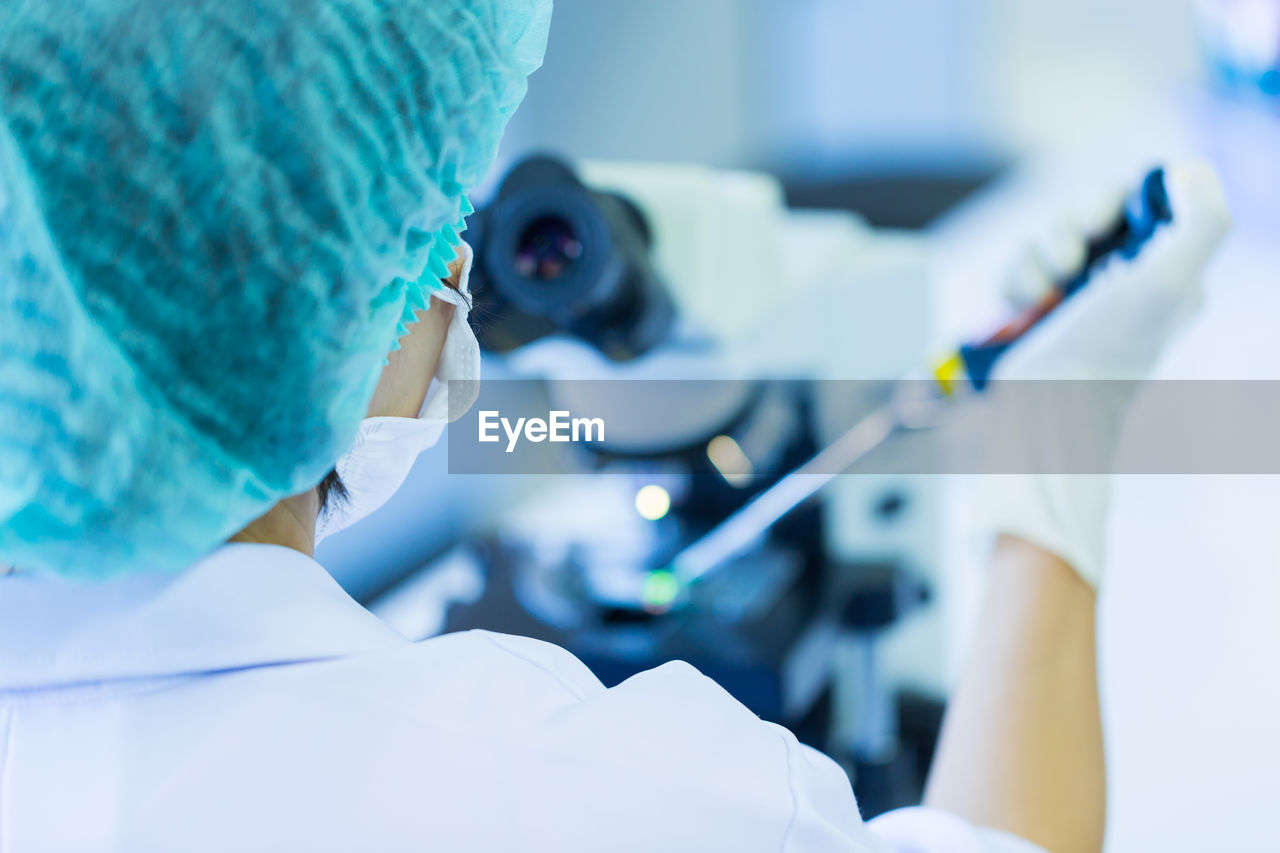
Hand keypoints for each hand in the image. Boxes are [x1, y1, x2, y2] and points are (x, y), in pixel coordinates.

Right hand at [982, 163, 1231, 587]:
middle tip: (1070, 262)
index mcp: (1168, 271)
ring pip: (1046, 237)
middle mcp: (1123, 280)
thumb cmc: (1105, 357)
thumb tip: (1186, 171)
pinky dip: (1012, 284)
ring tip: (1044, 298)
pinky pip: (1015, 269)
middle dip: (1068, 229)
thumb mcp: (1172, 284)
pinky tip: (1022, 310)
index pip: (1143, 200)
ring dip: (1035, 261)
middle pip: (1089, 211)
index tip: (1101, 226)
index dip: (1114, 199)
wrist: (1041, 412)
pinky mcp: (1032, 313)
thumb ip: (1203, 220)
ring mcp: (1074, 297)